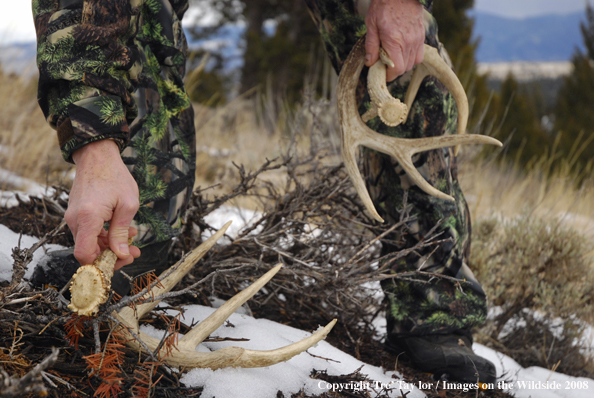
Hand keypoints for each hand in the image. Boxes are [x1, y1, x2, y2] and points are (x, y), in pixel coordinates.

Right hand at [66, 139, 140, 269]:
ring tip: (132, 238)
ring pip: (90, 243)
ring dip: (110, 245)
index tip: (120, 263)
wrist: (97, 156)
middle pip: (88, 252)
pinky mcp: (76, 215)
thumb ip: (122, 232)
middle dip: (112, 256)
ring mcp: (73, 217)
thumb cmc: (115, 177)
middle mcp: (75, 220)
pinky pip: (88, 233)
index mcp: (88, 218)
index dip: (101, 265)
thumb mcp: (128, 205)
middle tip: (134, 253)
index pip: (85, 255)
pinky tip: (122, 229)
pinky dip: (104, 236)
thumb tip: (121, 255)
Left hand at [364, 0, 424, 80]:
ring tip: (393, 57)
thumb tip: (370, 63)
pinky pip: (419, 55)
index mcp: (394, 41)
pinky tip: (403, 52)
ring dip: (402, 65)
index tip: (381, 74)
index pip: (396, 69)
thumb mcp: (371, 24)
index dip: (388, 76)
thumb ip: (371, 46)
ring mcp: (417, 39)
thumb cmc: (383, 5)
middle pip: (404, 68)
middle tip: (384, 64)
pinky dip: (411, 58)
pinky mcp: (422, 35)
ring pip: (412, 63)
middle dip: (393, 70)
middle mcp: (408, 42)